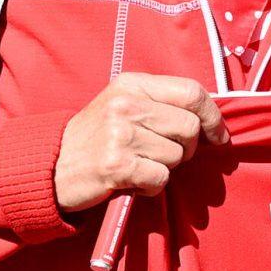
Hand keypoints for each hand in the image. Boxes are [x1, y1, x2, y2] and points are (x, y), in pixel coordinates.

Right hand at [54, 74, 228, 213]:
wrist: (52, 166)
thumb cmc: (97, 137)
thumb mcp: (124, 105)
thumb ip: (162, 104)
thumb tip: (212, 121)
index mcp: (132, 84)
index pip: (192, 92)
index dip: (212, 116)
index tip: (217, 136)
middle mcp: (126, 104)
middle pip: (189, 128)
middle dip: (186, 149)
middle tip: (164, 155)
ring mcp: (120, 134)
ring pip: (176, 156)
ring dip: (164, 168)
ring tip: (139, 165)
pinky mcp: (117, 165)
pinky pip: (160, 178)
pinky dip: (152, 186)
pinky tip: (133, 181)